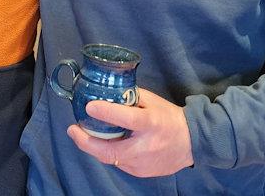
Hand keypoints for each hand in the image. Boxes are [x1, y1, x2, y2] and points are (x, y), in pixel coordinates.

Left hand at [66, 88, 193, 177]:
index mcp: (151, 124)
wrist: (191, 143)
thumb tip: (107, 91)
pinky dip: (107, 153)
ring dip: (94, 147)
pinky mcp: (141, 173)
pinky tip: (101, 143)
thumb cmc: (169, 117)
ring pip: (111, 159)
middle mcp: (146, 147)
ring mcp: (143, 164)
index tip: (89, 106)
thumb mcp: (153, 101)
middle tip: (73, 129)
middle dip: (86, 142)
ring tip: (82, 134)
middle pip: (111, 150)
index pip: (128, 119)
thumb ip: (130, 97)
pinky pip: (118, 163)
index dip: (107, 113)